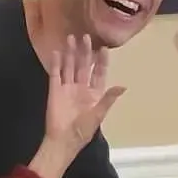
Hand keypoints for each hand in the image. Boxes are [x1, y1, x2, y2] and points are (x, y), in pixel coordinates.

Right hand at [44, 36, 123, 155]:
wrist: (62, 141)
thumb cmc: (82, 130)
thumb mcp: (98, 115)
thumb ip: (108, 98)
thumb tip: (123, 86)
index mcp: (94, 94)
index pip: (99, 73)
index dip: (102, 61)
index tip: (104, 48)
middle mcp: (81, 88)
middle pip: (84, 66)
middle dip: (85, 51)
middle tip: (86, 37)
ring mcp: (67, 88)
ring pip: (70, 66)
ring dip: (71, 53)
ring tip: (71, 38)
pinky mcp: (54, 90)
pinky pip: (55, 74)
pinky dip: (56, 63)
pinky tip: (57, 52)